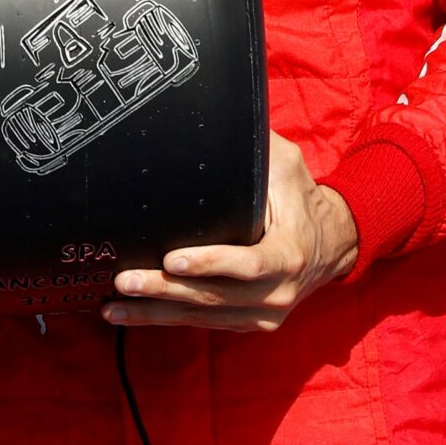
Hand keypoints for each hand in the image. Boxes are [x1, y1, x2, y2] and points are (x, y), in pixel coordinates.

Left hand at [100, 133, 355, 332]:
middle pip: (214, 296)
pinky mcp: (245, 323)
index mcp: (289, 254)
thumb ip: (255, 149)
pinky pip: (201, 323)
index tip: (173, 260)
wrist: (331, 244)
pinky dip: (163, 319)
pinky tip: (129, 315)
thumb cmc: (299, 197)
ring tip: (114, 305)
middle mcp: (276, 292)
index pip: (249, 265)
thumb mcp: (286, 166)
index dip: (211, 264)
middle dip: (165, 290)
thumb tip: (213, 122)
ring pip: (201, 316)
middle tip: (125, 281)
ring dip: (154, 312)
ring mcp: (260, 314)